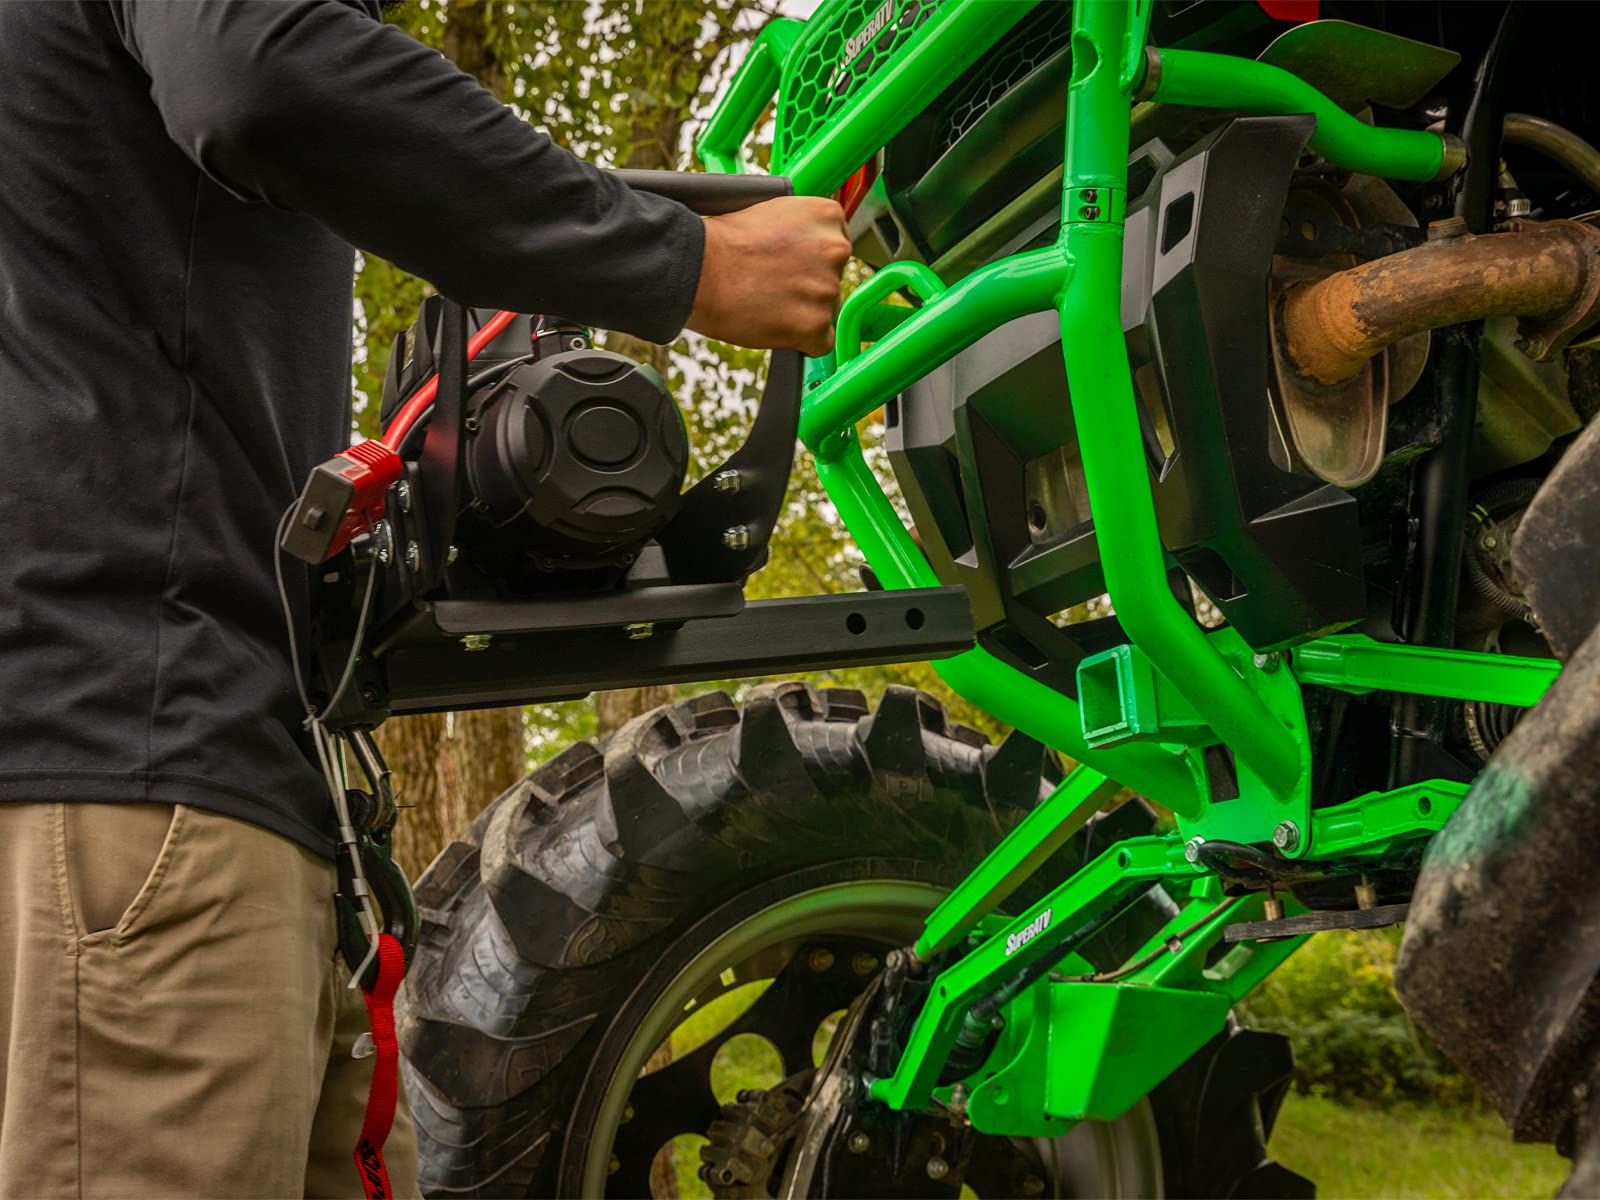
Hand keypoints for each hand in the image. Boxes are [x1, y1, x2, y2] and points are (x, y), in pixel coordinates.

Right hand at [687, 196, 850, 357]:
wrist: (697, 268)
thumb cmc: (722, 242)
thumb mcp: (770, 214)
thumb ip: (800, 230)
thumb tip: (808, 251)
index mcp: (826, 215)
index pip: (836, 245)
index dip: (810, 259)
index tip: (790, 265)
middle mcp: (835, 249)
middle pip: (833, 278)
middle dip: (808, 286)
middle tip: (774, 285)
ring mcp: (827, 289)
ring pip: (826, 310)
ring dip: (802, 313)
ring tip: (767, 303)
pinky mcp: (816, 324)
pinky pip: (821, 342)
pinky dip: (801, 341)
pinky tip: (775, 326)